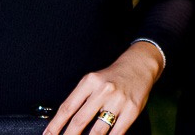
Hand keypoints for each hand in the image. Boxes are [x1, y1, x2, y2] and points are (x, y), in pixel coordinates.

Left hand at [45, 42, 163, 134]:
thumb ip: (79, 99)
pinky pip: (116, 133)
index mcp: (89, 81)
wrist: (139, 66)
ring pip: (98, 131)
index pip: (67, 107)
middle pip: (80, 121)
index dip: (55, 125)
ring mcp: (118, 101)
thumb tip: (62, 122)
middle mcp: (103, 90)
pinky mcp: (132, 111)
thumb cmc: (112, 77)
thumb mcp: (92, 81)